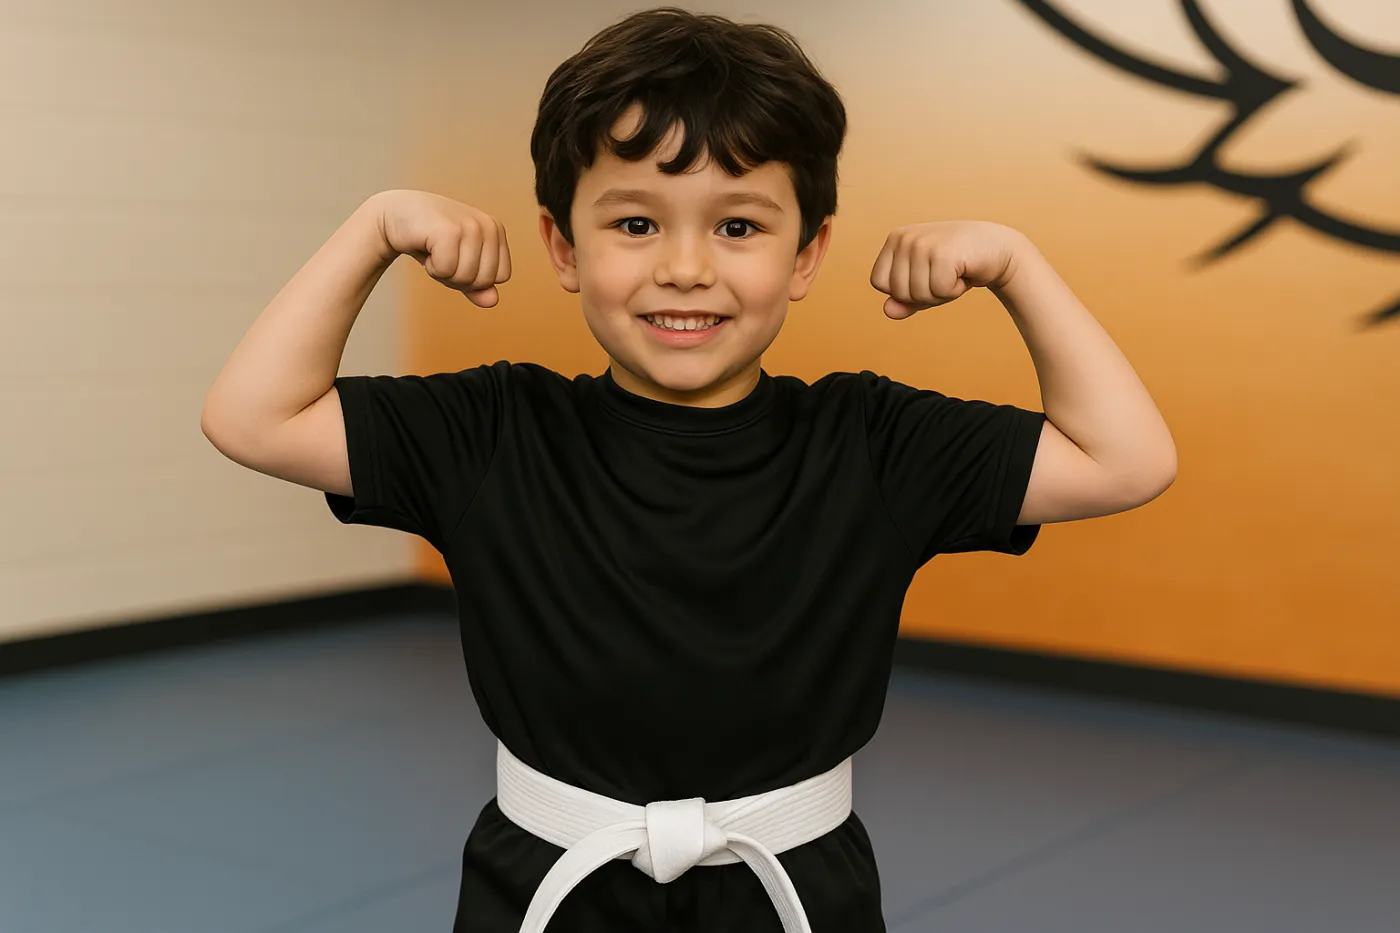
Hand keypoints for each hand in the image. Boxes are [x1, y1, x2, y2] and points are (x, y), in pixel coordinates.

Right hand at [372, 189, 511, 306]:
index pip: (501, 277)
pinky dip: (432, 266)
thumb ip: (479, 286)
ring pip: (465, 277)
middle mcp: (488, 225)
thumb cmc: (431, 241)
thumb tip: (493, 301)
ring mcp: (470, 226)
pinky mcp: (449, 230)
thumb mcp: (459, 265)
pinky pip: (447, 271)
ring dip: (443, 272)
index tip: (457, 257)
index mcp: (496, 230)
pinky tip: (425, 246)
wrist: (395, 216)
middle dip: (458, 277)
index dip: (475, 277)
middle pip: (484, 280)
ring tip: (434, 249)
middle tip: (442, 254)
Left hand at [869, 221, 1022, 318]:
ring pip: (918, 294)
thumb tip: (887, 311)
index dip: (903, 290)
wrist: (996, 248)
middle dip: (924, 294)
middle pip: (898, 292)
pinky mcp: (942, 252)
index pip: (879, 282)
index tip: (926, 275)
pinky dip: (955, 290)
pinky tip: (964, 271)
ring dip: (941, 293)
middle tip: (944, 275)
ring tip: (954, 272)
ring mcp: (922, 243)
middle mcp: (904, 237)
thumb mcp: (925, 285)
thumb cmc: (956, 268)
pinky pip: (939, 291)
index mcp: (894, 239)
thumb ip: (903, 300)